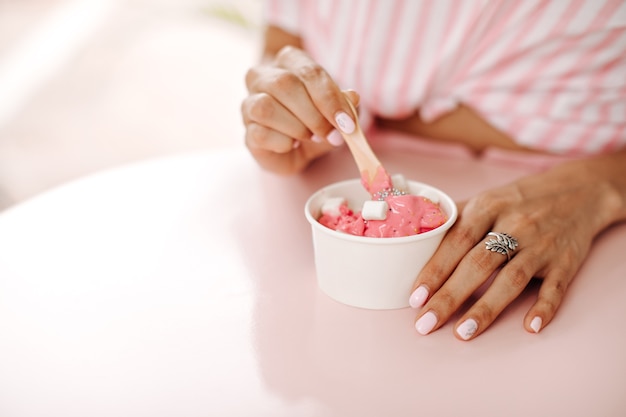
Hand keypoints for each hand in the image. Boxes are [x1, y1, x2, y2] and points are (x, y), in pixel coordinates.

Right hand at [242, 46, 358, 174]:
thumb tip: (352, 97)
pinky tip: (292, 145)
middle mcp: (262, 77)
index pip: (308, 71)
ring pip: (266, 107)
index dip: (329, 97)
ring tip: (310, 137)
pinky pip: (260, 133)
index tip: (346, 122)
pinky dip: (283, 143)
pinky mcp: (246, 131)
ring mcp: (249, 103)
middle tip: (331, 134)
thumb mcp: (336, 112)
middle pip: (284, 84)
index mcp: (288, 62)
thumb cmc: (316, 123)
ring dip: (297, 128)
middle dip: (313, 114)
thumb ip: (345, 104)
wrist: (297, 150)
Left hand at [409, 159, 622, 339]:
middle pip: (478, 264)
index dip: (434, 270)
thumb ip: (454, 219)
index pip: (455, 242)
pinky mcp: (566, 262)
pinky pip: (555, 287)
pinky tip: (529, 327)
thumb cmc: (519, 200)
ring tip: (462, 332)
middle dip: (449, 296)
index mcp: (488, 207)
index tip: (415, 297)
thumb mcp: (486, 199)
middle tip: (426, 323)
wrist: (578, 192)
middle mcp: (514, 225)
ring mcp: (541, 245)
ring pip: (512, 279)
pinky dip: (544, 307)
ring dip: (486, 308)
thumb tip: (415, 238)